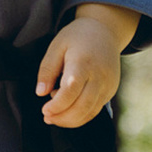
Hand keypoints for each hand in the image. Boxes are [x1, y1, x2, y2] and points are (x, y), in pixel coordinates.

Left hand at [35, 3, 139, 127]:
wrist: (105, 30)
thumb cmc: (78, 37)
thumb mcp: (57, 46)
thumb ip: (47, 69)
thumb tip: (41, 93)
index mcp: (83, 62)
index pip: (71, 90)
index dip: (57, 105)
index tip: (44, 110)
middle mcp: (99, 75)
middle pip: (82, 106)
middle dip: (63, 118)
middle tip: (47, 117)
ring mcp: (108, 84)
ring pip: (90, 112)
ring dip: (71, 120)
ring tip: (55, 117)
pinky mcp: (111, 90)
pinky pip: (96, 109)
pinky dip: (81, 116)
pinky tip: (68, 111)